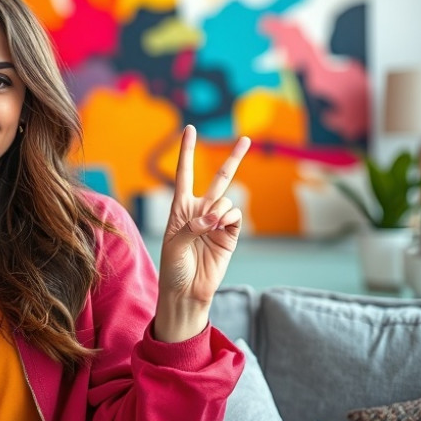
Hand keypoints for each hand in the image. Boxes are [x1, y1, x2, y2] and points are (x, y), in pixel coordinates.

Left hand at [155, 125, 250, 341]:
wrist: (187, 291)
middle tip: (246, 138)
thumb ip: (192, 226)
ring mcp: (217, 222)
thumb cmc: (173, 267)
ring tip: (208, 227)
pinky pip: (235, 216)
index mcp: (180, 208)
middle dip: (233, 158)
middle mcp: (200, 210)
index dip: (187, 151)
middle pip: (219, 178)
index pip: (184, 174)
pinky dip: (228, 218)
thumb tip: (213, 217)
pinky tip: (220, 228)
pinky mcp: (230, 235)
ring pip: (226, 200)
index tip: (190, 129)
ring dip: (219, 209)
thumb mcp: (175, 244)